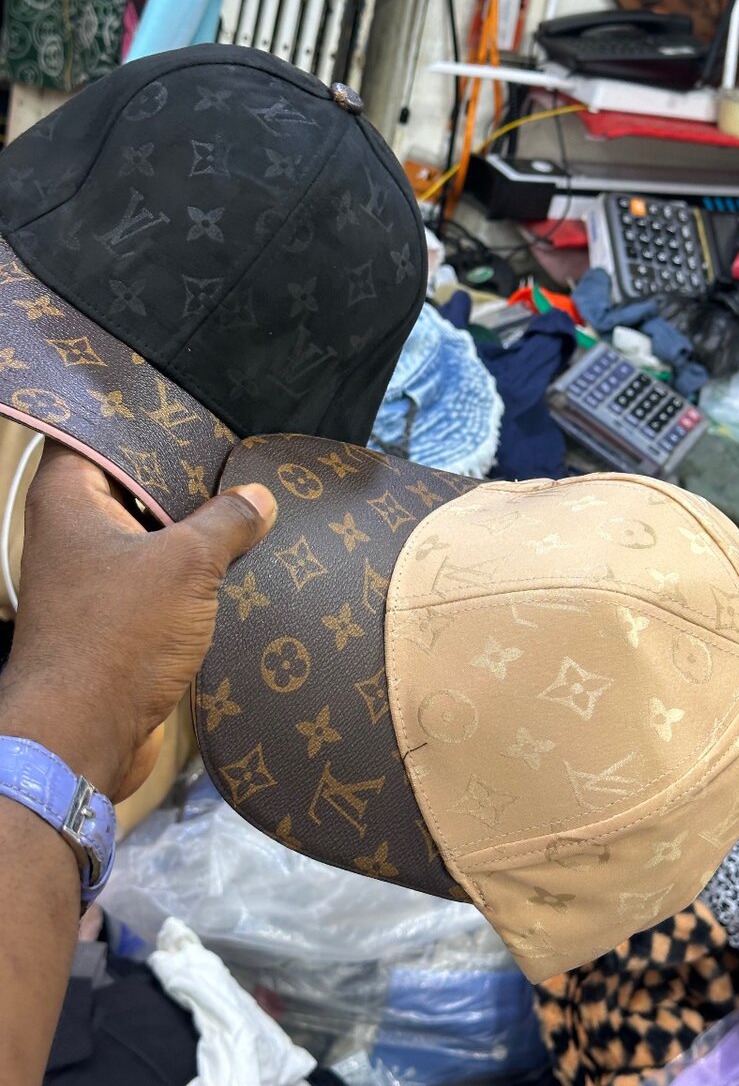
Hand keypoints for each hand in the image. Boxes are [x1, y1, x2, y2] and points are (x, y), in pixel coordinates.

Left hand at [0, 442, 276, 800]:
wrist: (84, 737)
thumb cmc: (117, 637)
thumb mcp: (186, 564)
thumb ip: (227, 521)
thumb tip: (259, 498)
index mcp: (69, 497)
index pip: (102, 433)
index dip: (149, 421)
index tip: (200, 412)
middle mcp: (74, 530)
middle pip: (136, 483)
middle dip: (188, 476)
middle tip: (242, 457)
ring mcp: (95, 576)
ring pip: (153, 533)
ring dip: (197, 529)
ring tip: (253, 505)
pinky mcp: (118, 617)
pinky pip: (161, 577)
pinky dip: (195, 572)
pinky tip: (242, 564)